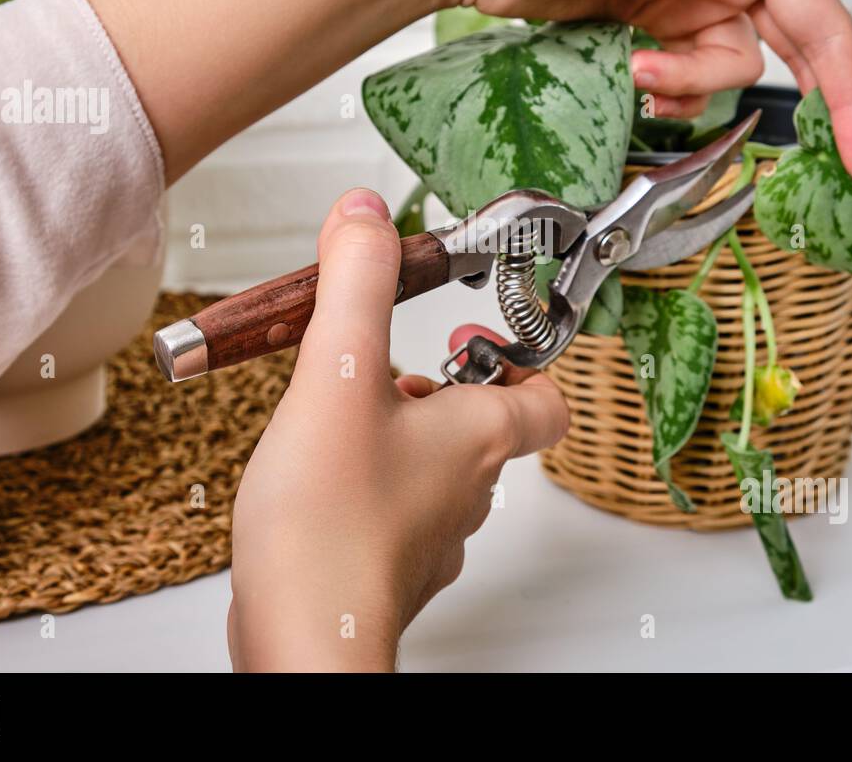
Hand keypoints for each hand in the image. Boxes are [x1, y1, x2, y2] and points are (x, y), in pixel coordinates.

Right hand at [227, 189, 568, 671]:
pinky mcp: (386, 566)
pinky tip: (317, 473)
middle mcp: (466, 489)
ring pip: (436, 469)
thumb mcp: (338, 375)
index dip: (533, 360)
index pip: (548, 398)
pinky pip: (394, 510)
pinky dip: (367, 481)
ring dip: (399, 431)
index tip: (492, 333)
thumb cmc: (330, 523)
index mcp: (478, 436)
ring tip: (341, 410)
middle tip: (389, 364)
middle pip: (485, 426)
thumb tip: (366, 215)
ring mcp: (430, 536)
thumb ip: (357, 286)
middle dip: (439, 386)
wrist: (302, 637)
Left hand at [442, 0, 851, 181]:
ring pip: (721, 78)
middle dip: (799, 106)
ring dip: (688, 87)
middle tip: (832, 166)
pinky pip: (679, 83)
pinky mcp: (647, 33)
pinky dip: (663, 91)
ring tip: (640, 72)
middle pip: (786, 58)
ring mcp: (685, 9)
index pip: (825, 28)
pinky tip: (630, 79)